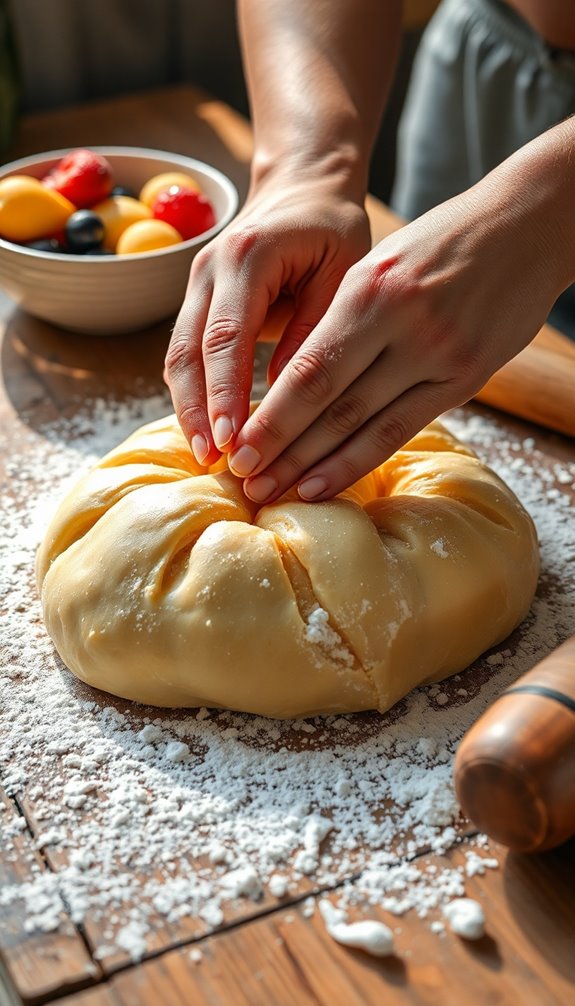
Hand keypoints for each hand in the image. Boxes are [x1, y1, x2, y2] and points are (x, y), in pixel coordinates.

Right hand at [165, 168, 370, 466]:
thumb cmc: (332, 227)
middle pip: (190, 351)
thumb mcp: (343, 270)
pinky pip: (186, 353)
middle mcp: (209, 269)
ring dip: (188, 408)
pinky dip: (192, 393)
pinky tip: (205, 430)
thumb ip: (316, 329)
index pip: (226, 336)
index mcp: (247, 257)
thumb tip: (288, 396)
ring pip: (178, 356)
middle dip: (197, 411)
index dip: (224, 392)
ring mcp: (197, 284)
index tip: (228, 439)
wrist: (301, 187)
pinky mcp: (198, 302)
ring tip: (205, 457)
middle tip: (211, 461)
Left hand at [227, 178, 563, 502]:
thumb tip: (291, 384)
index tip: (237, 448)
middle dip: (280, 448)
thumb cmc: (441, 241)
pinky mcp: (467, 378)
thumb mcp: (380, 263)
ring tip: (275, 493)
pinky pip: (403, 428)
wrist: (527, 225)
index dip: (270, 417)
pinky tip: (325, 484)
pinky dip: (360, 459)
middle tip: (244, 482)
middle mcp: (403, 325)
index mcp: (370, 288)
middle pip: (328, 403)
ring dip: (313, 465)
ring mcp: (439, 356)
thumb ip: (341, 319)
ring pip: (363, 424)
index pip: (308, 369)